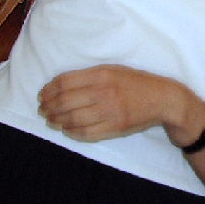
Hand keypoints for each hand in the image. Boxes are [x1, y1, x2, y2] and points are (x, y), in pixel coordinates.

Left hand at [39, 65, 194, 142]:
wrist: (162, 99)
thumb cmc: (135, 82)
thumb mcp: (113, 70)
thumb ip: (88, 76)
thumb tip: (59, 86)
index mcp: (102, 74)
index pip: (65, 82)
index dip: (49, 90)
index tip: (42, 95)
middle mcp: (104, 92)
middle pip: (65, 102)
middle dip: (49, 107)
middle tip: (43, 110)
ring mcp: (110, 112)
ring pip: (73, 119)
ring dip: (57, 121)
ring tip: (51, 121)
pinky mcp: (115, 127)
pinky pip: (86, 133)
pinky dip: (72, 133)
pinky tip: (67, 130)